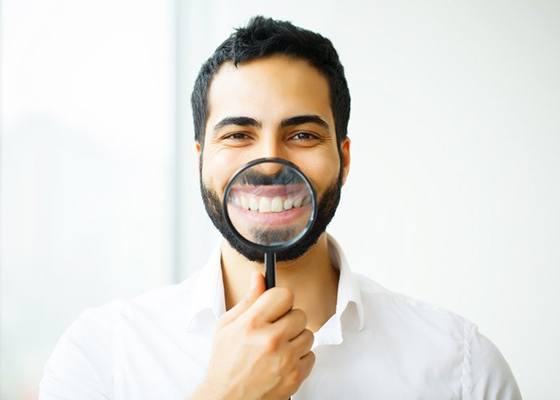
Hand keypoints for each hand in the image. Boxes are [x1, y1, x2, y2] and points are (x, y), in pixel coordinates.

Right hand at [192, 271, 314, 399]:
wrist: (227, 399)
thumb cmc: (225, 362)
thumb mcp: (227, 325)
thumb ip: (248, 300)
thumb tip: (259, 277)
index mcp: (252, 323)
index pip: (284, 295)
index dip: (280, 300)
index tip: (276, 307)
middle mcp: (270, 339)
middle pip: (299, 314)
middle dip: (288, 320)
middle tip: (274, 330)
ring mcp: (285, 359)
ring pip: (308, 334)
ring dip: (296, 339)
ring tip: (278, 348)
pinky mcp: (295, 376)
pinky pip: (311, 355)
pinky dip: (300, 358)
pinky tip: (283, 361)